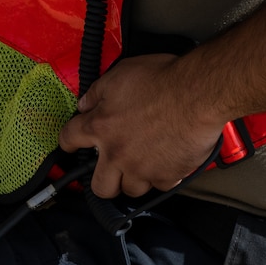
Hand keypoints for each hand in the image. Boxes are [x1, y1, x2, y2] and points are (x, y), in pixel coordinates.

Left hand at [59, 55, 225, 198]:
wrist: (198, 94)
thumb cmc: (162, 80)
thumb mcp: (119, 75)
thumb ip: (97, 92)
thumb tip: (85, 103)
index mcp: (101, 127)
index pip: (69, 138)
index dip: (67, 142)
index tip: (70, 145)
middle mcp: (117, 153)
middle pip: (100, 186)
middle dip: (103, 180)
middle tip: (110, 171)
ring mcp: (142, 168)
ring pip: (131, 189)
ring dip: (134, 179)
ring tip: (141, 165)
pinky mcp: (168, 176)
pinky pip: (161, 185)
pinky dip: (163, 177)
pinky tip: (166, 162)